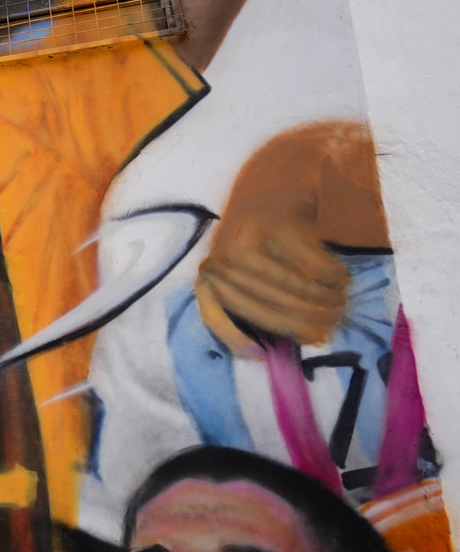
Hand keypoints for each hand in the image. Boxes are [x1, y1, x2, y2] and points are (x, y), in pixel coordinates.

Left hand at [196, 188, 350, 357]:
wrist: (279, 195)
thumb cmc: (264, 247)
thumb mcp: (247, 277)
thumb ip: (259, 306)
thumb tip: (299, 343)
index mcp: (210, 273)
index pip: (214, 312)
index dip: (233, 338)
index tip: (259, 356)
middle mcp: (222, 255)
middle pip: (265, 306)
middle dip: (304, 322)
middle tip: (331, 325)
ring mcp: (248, 238)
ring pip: (292, 287)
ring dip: (324, 301)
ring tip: (340, 303)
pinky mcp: (279, 224)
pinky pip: (313, 266)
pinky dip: (332, 277)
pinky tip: (341, 279)